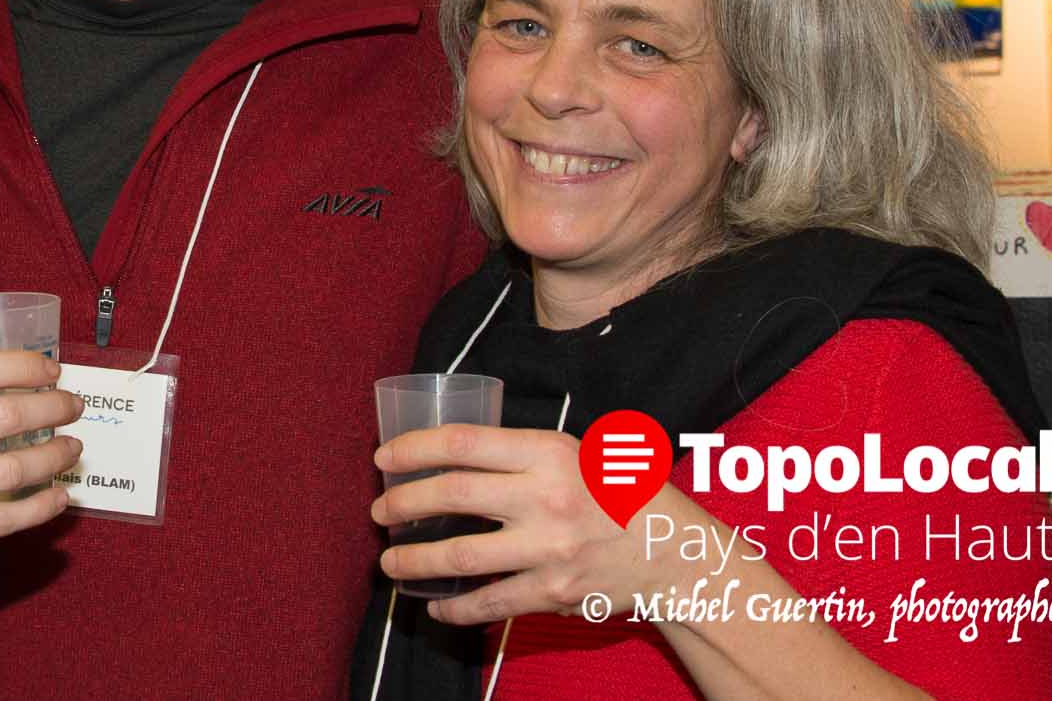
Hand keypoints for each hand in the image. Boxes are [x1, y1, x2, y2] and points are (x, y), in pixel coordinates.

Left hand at [371, 424, 664, 625]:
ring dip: (413, 561)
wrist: (672, 551)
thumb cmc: (616, 493)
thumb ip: (518, 452)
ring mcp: (549, 548)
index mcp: (546, 452)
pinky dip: (454, 608)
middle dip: (402, 503)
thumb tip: (448, 453)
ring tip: (389, 562)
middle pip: (451, 495)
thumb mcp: (573, 451)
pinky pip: (489, 603)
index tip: (384, 458)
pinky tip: (435, 606)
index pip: (462, 443)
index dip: (413, 448)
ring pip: (459, 555)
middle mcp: (545, 497)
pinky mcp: (553, 591)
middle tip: (379, 511)